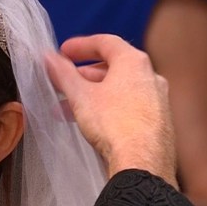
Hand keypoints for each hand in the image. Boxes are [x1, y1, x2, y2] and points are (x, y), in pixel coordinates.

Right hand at [45, 34, 177, 187]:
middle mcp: (150, 77)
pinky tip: (91, 121)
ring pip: (119, 89)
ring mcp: (157, 99)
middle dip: (83, 74)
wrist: (142, 162)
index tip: (63, 51)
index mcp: (134, 62)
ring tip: (70, 107)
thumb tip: (49, 58)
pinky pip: (128, 106)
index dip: (81, 45)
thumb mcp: (80, 95)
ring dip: (93, 93)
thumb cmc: (114, 125)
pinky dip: (108, 107)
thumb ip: (63, 74)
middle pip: (112, 67)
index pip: (106, 43)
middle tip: (64, 81)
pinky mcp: (157, 121)